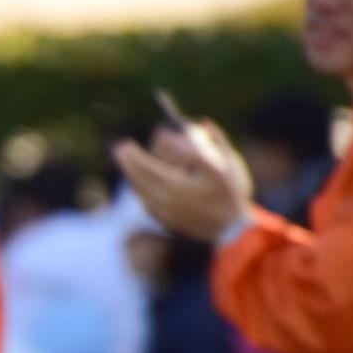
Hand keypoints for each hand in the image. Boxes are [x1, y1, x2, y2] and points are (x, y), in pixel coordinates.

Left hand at [114, 122, 253, 240]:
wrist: (232, 231)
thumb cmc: (231, 193)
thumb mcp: (227, 165)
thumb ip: (214, 141)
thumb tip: (198, 121)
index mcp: (180, 185)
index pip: (151, 166)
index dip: (140, 154)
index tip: (133, 140)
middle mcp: (168, 200)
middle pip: (140, 178)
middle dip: (129, 161)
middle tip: (120, 147)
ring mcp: (165, 212)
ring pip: (139, 190)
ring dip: (131, 174)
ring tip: (125, 159)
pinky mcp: (165, 221)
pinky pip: (145, 201)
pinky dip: (139, 188)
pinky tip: (138, 179)